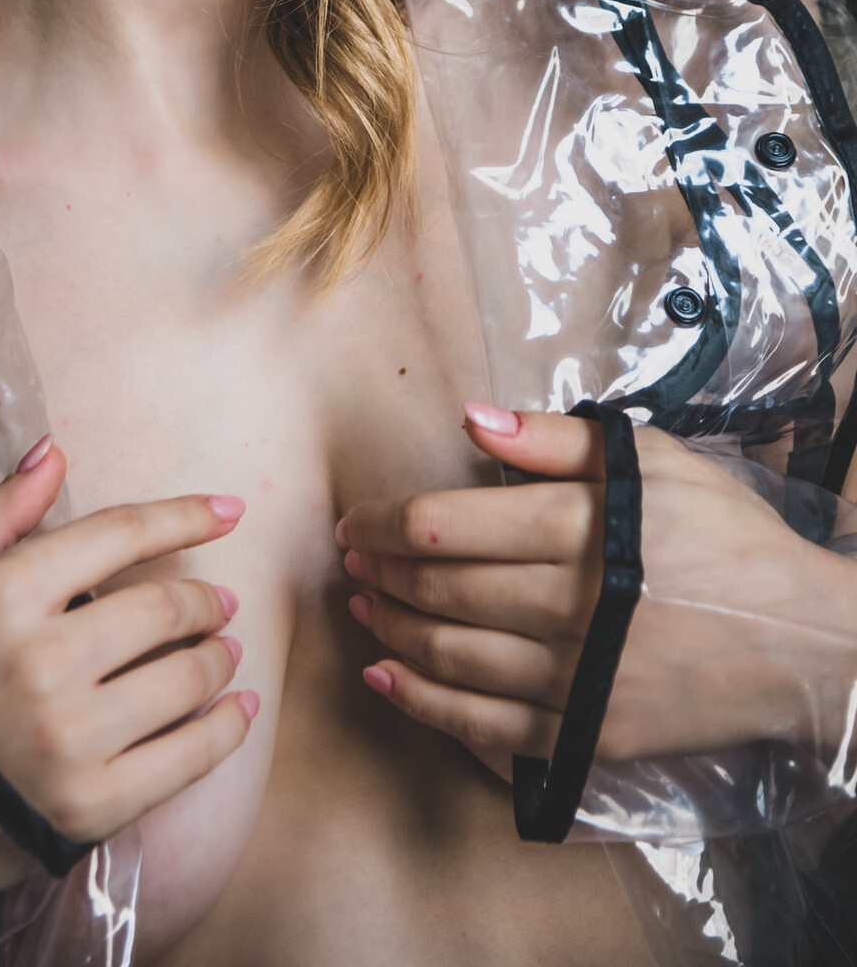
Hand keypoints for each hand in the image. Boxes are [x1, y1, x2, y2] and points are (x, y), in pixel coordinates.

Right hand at [0, 441, 256, 964]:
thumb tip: (53, 453)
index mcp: (2, 595)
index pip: (120, 535)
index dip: (185, 518)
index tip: (228, 511)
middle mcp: (43, 662)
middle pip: (165, 608)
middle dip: (207, 598)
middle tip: (220, 602)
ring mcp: (69, 740)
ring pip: (188, 678)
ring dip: (220, 657)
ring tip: (223, 651)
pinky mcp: (89, 809)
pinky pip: (189, 759)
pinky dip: (226, 729)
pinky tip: (238, 711)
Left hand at [339, 404, 856, 784]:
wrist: (802, 642)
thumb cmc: (724, 538)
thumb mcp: (655, 462)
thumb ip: (559, 439)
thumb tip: (474, 417)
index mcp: (583, 528)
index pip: (448, 524)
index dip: (385, 523)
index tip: (356, 522)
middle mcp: (573, 605)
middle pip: (442, 589)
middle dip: (380, 574)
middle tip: (348, 564)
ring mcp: (580, 679)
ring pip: (454, 656)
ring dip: (392, 632)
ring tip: (362, 611)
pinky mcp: (590, 733)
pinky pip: (487, 726)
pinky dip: (427, 704)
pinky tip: (390, 680)